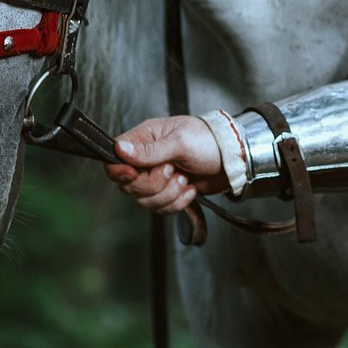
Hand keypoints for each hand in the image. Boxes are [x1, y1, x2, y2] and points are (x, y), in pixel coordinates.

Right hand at [104, 114, 227, 213]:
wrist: (233, 159)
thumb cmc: (209, 140)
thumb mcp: (180, 142)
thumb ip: (149, 150)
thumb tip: (119, 148)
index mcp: (145, 139)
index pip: (115, 160)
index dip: (120, 172)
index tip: (135, 174)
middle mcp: (147, 160)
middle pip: (128, 186)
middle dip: (154, 184)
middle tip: (173, 170)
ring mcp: (157, 178)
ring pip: (145, 201)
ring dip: (168, 194)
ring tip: (185, 178)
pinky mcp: (169, 193)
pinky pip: (161, 208)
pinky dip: (178, 202)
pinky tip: (190, 189)